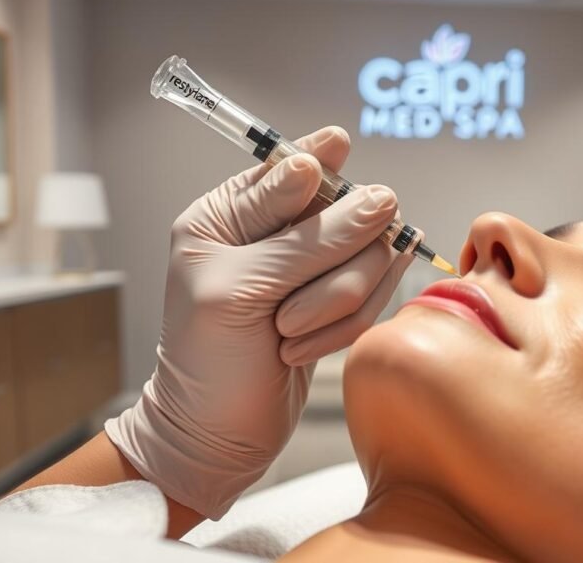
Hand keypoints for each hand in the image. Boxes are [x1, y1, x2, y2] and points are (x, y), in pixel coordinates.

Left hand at [105, 126, 411, 518]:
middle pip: (351, 212)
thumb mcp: (239, 290)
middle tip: (286, 313)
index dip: (322, 156)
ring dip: (335, 307)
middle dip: (331, 268)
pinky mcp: (341, 303)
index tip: (340, 147)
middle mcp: (278, 232)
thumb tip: (373, 195)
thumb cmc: (206, 359)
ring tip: (287, 336)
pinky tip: (300, 351)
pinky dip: (343, 330)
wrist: (216, 435)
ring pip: (372, 257)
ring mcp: (315, 267)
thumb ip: (305, 240)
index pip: (292, 166)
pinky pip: (376, 296)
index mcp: (232, 213)